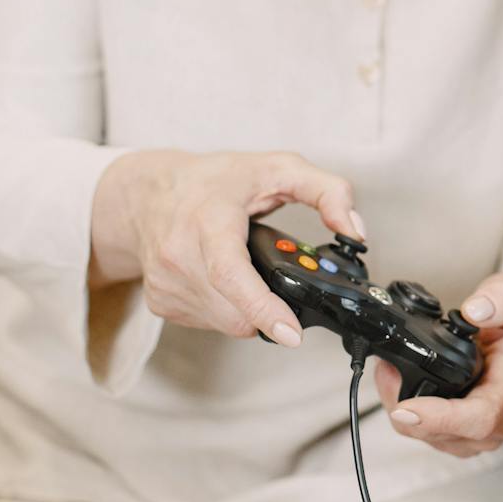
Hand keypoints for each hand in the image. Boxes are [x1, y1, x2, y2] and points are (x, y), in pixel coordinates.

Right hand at [90, 149, 362, 345]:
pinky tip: (226, 280)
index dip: (263, 307)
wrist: (147, 194)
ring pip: (228, 323)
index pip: (231, 274)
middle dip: (272, 305)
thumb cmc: (216, 180)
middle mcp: (179, 255)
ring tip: (248, 269)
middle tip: (281, 275)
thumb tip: (355, 231)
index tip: (291, 333)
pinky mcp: (160, 303)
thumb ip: (328, 192)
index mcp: (207, 220)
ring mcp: (166, 283)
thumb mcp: (279, 168)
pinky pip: (210, 323)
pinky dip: (229, 309)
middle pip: (238, 310)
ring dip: (250, 309)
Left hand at [375, 272, 502, 457]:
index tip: (406, 408)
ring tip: (390, 368)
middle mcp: (498, 421)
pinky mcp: (459, 436)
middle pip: (442, 433)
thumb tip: (475, 311)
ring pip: (425, 436)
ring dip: (399, 405)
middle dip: (403, 403)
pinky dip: (404, 409)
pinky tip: (399, 381)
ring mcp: (478, 435)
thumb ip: (502, 297)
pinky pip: (422, 433)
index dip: (440, 418)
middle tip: (386, 366)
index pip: (479, 418)